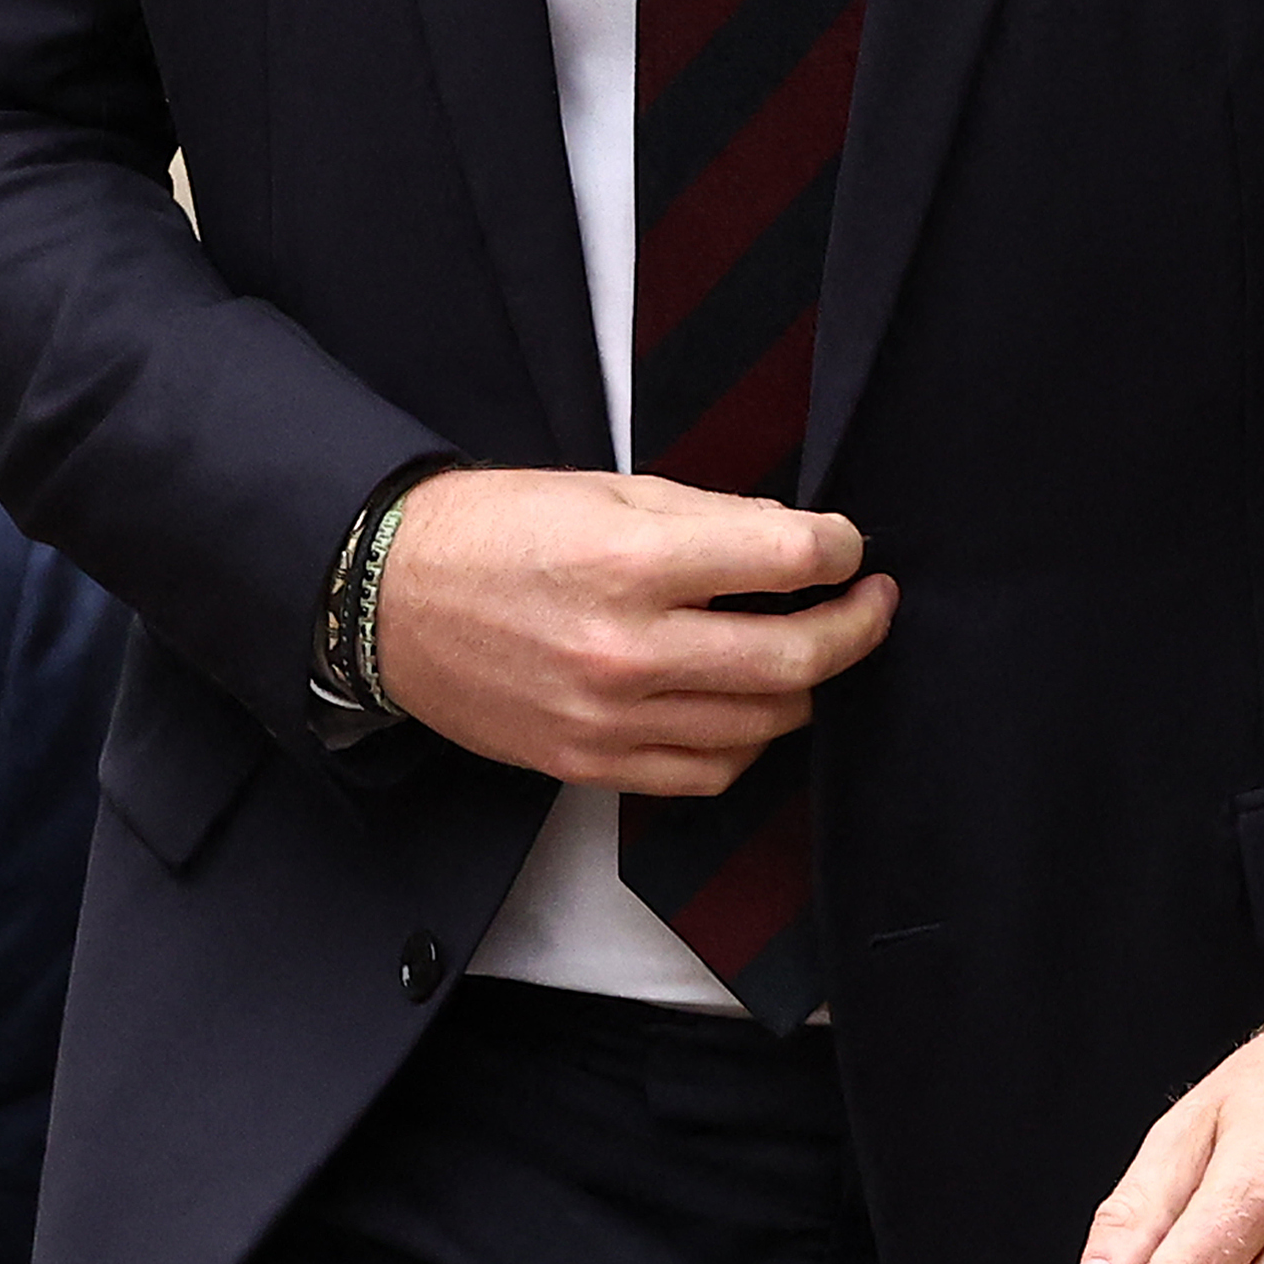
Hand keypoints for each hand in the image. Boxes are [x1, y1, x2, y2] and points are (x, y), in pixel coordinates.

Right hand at [370, 466, 895, 788]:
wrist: (392, 601)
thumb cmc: (497, 531)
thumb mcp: (605, 490)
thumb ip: (709, 519)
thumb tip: (797, 542)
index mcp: (632, 559)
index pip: (785, 559)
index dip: (838, 549)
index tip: (846, 547)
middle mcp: (628, 648)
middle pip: (794, 658)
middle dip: (855, 626)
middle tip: (871, 603)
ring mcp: (610, 718)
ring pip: (762, 725)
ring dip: (805, 687)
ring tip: (805, 650)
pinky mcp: (592, 763)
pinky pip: (708, 772)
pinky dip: (747, 742)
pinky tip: (746, 707)